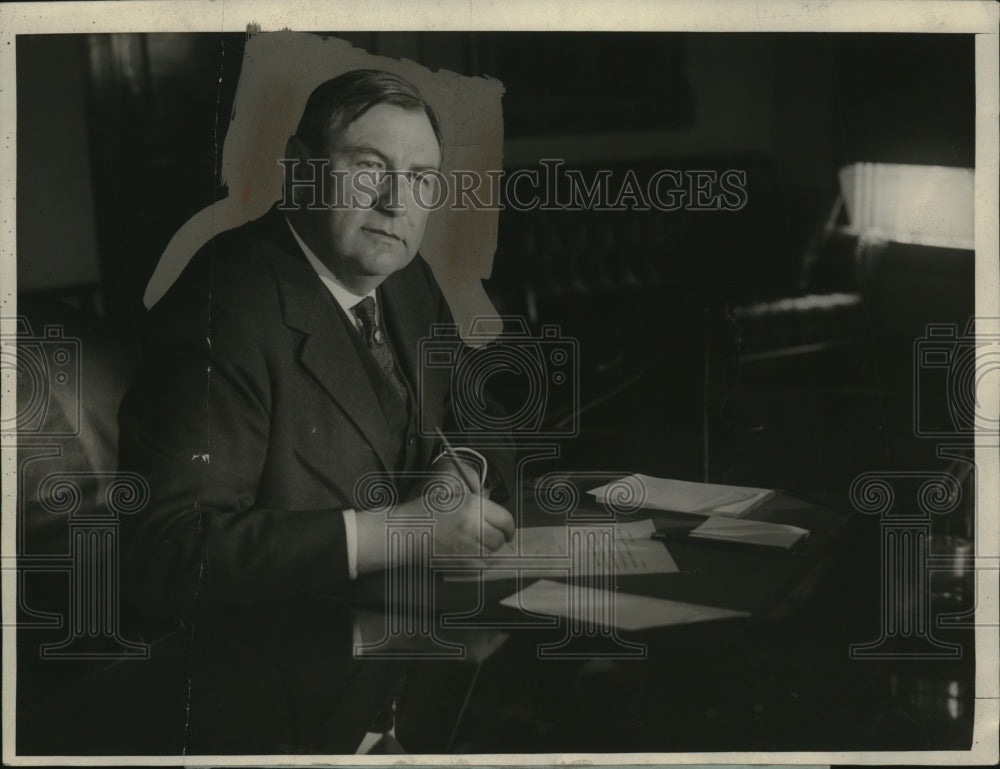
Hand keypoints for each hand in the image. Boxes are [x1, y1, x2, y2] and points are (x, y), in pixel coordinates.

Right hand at [354, 472, 514, 572]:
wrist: (403, 531)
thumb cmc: (425, 513)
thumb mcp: (453, 499)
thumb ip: (476, 506)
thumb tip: (497, 519)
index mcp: (473, 505)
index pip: (505, 519)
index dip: (509, 528)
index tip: (508, 532)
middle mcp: (473, 525)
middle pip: (499, 538)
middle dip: (497, 539)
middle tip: (488, 538)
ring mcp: (467, 545)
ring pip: (491, 553)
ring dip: (487, 551)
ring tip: (473, 545)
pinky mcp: (459, 562)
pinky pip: (480, 566)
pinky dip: (478, 562)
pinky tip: (466, 555)